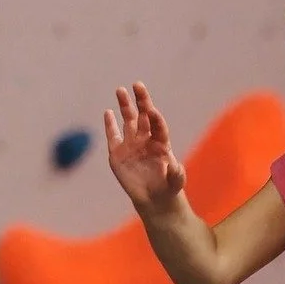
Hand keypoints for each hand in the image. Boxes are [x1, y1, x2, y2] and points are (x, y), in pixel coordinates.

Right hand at [104, 82, 186, 212]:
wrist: (154, 198)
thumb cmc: (168, 187)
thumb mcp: (175, 183)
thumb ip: (176, 175)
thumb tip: (176, 167)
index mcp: (161, 142)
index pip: (158, 125)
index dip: (156, 118)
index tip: (152, 110)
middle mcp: (146, 139)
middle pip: (143, 116)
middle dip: (141, 100)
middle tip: (137, 84)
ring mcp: (131, 144)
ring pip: (128, 120)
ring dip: (125, 105)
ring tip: (120, 90)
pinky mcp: (117, 153)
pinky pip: (113, 135)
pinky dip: (110, 124)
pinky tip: (108, 112)